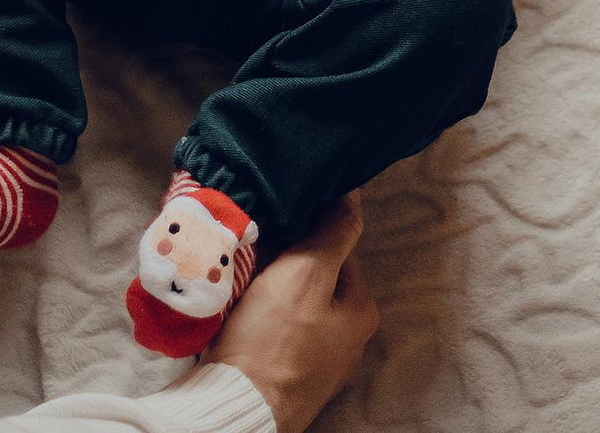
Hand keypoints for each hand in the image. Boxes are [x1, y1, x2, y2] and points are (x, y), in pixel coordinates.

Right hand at [208, 194, 377, 432]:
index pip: (336, 250)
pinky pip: (275, 335)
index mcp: (362, 311)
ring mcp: (318, 363)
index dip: (303, 234)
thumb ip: (333, 230)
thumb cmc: (274, 341)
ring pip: (291, 306)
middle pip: (312, 279)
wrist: (237, 407)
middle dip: (282, 265)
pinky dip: (258, 323)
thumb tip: (353, 192)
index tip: (273, 234)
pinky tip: (238, 320)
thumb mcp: (307, 272)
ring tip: (240, 287)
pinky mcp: (288, 379)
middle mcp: (348, 340)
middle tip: (253, 259)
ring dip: (266, 293)